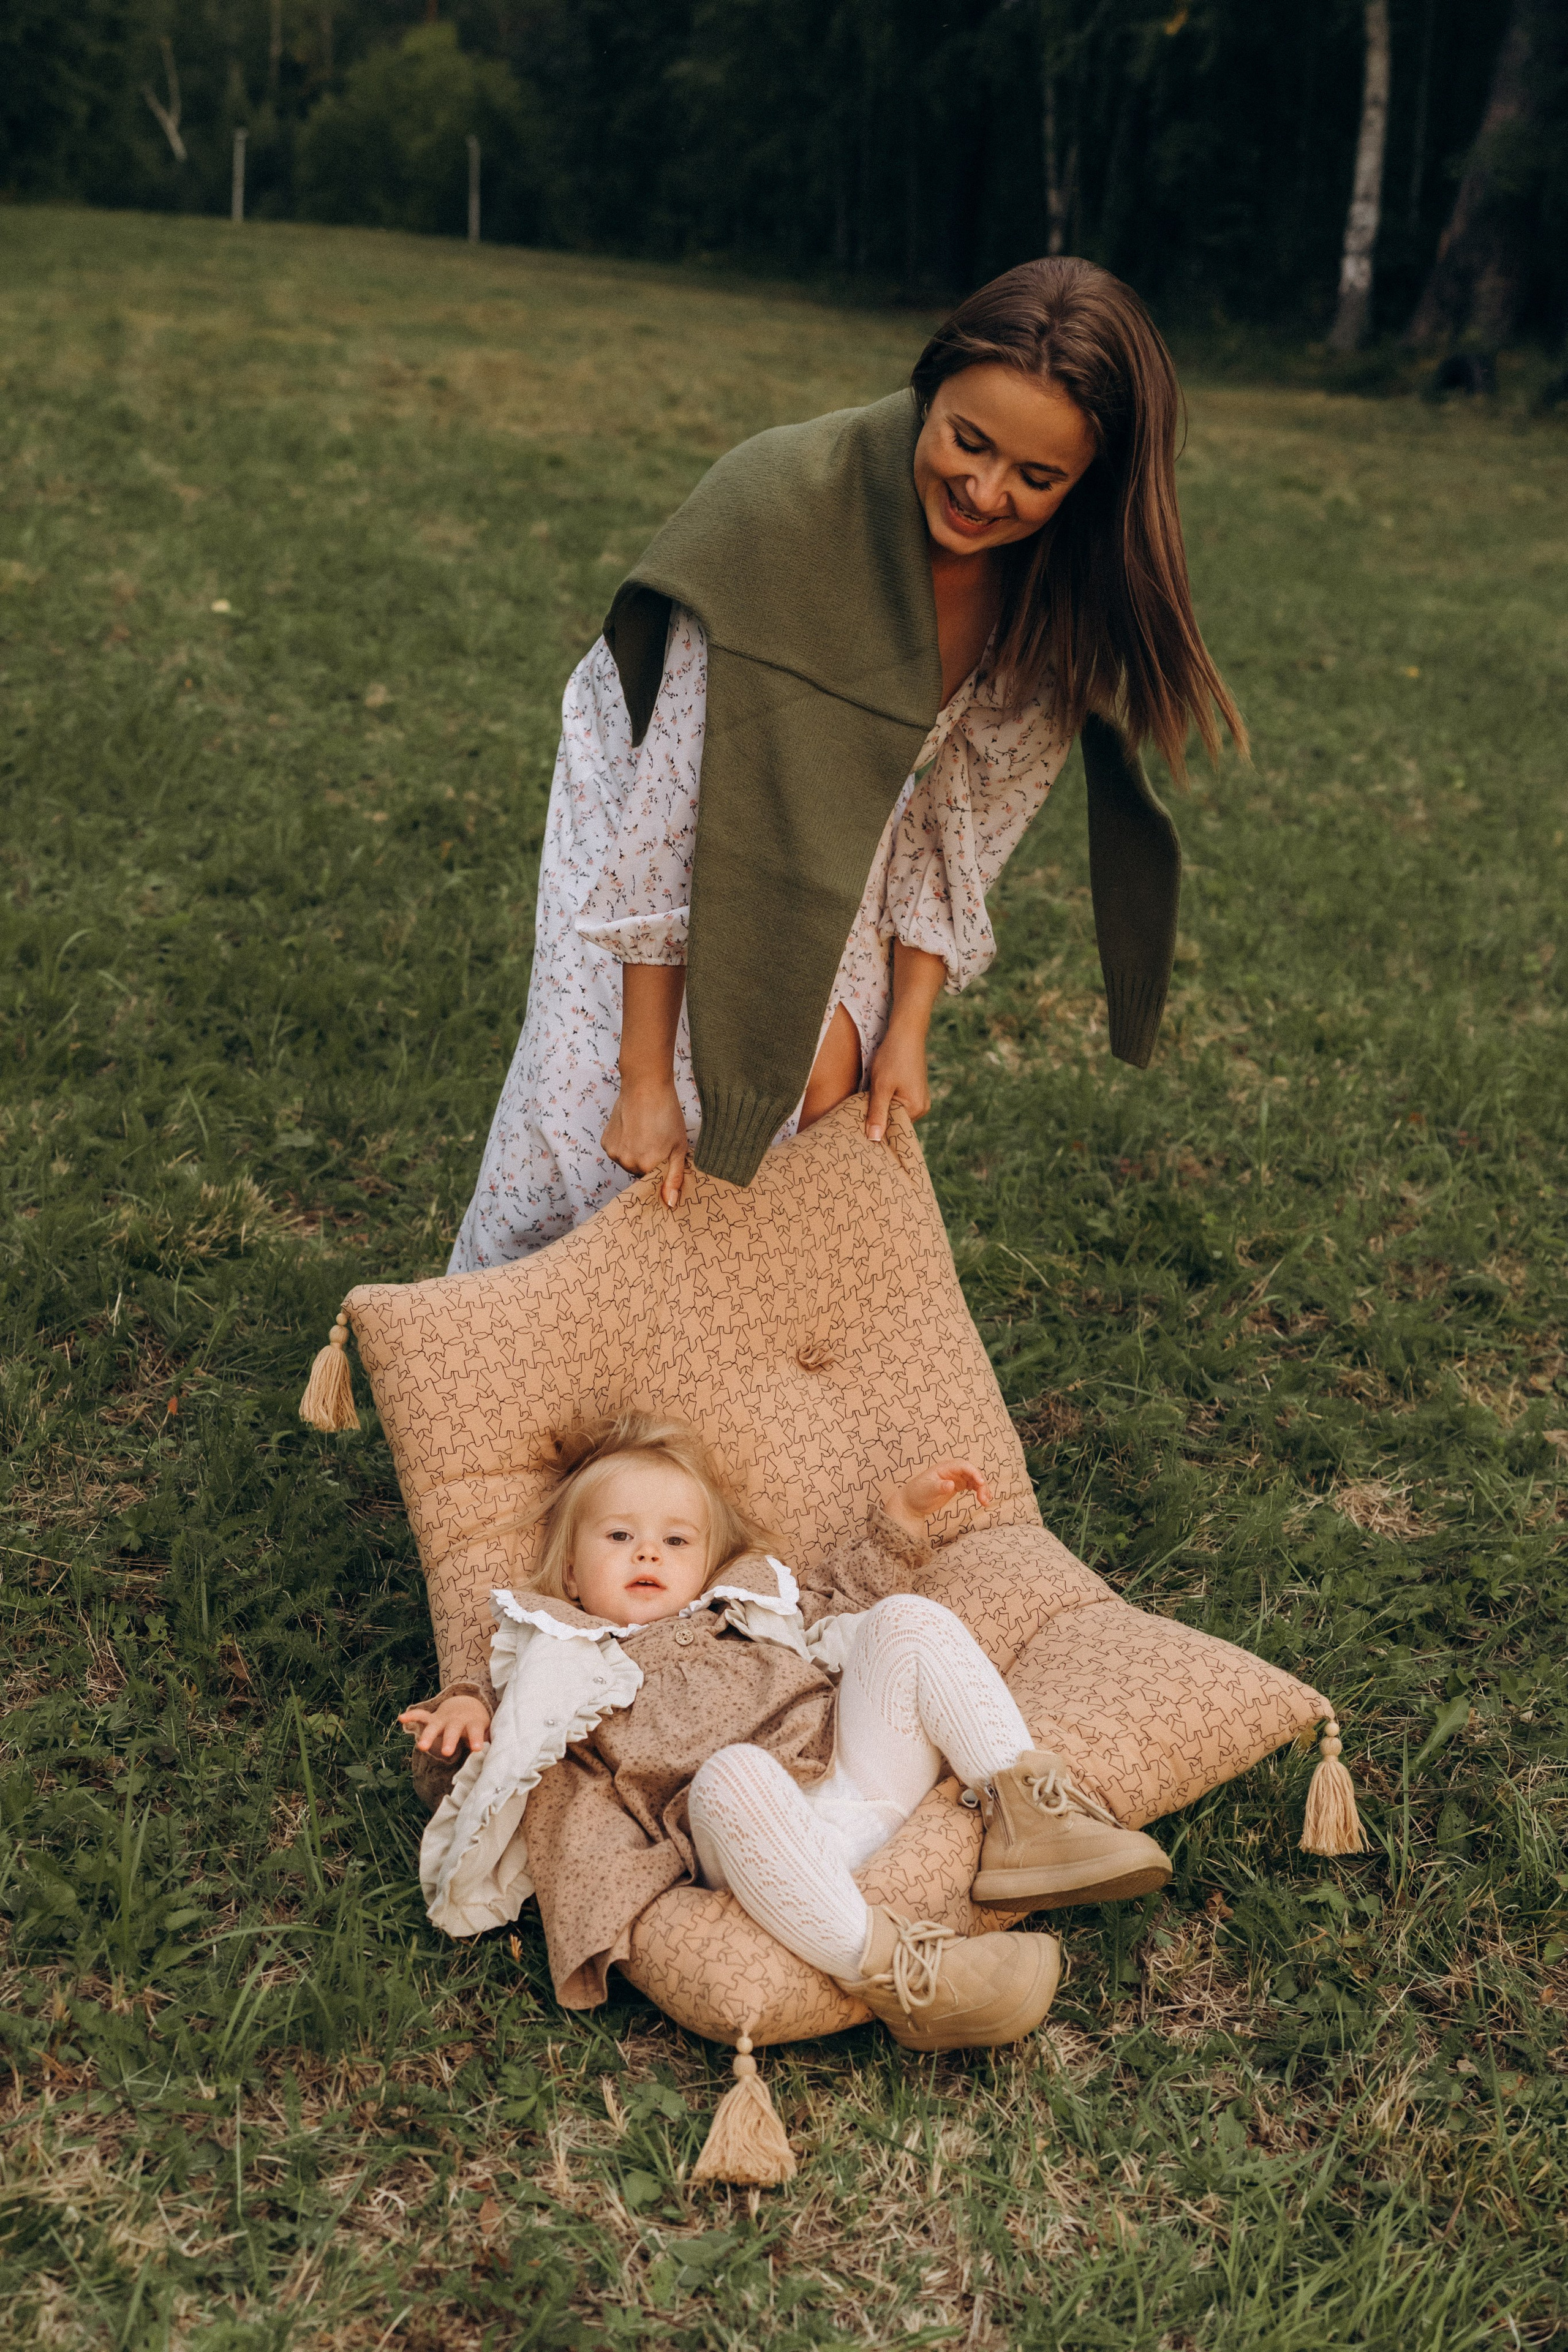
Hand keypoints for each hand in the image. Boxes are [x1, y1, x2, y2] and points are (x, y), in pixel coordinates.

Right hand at [399, 1694, 491, 1757]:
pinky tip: (401, 1718)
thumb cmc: (478, 1724)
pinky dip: (411, 1716)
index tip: (477, 1749)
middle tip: (447, 1752)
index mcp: (473, 1723)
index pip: (475, 1731)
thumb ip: (487, 1741)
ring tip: (422, 1747)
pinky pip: (421, 1715)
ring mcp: (443, 1718)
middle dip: (449, 1741)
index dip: (476, 1739)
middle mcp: (457, 1720)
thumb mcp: (486, 1730)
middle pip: (453, 1730)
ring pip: (434, 1726)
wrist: (468, 1704)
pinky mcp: (433, 1718)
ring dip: (428, 1736)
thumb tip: (494, 1758)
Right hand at [602, 1079, 688, 1207]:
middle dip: (648, 1160)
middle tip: (657, 1139)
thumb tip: (669, 1204)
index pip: (654, 1179)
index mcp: (646, 1167)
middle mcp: (626, 1163)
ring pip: (628, 1161)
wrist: (645, 1086)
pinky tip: (633, 1127)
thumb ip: (674, 1178)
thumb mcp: (679, 1148)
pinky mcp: (606, 1141)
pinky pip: (617, 1150)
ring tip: (645, 1131)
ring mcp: (614, 1152)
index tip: (664, 1150)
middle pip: (639, 1171)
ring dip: (635, 1152)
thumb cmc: (666, 1114)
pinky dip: (624, 1143)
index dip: (661, 1166)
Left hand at [864, 1020, 930, 1144]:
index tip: (858, 1131)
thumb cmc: (893, 1057)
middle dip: (878, 1119)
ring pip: (895, 1112)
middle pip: (894, 1122)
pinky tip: (876, 1094)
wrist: (906, 1032)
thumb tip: (873, 1140)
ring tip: (865, 1104)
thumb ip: (877, 1113)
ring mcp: (919, 1099)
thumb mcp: (881, 1087)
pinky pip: (898, 1103)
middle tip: (858, 1117)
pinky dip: (887, 1101)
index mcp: (916, 1109)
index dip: (875, 1130)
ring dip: (881, 1109)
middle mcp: (921, 1107)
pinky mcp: (915, 1090)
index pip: (893, 1130)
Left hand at [884, 1458, 991, 1534]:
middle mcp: (951, 1471)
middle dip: (981, 1484)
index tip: (980, 1483)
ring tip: (985, 1502)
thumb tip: (951, 1484)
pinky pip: (972, 1485)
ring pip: (974, 1479)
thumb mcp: (927, 1491)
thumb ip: (939, 1487)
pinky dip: (979, 1491)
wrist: (911, 1503)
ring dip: (982, 1489)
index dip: (974, 1472)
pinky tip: (984, 1500)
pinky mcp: (957, 1486)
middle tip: (984, 1499)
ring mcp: (955, 1478)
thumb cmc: (916, 1495)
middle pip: (972, 1472)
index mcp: (944, 1468)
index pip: (963, 1465)